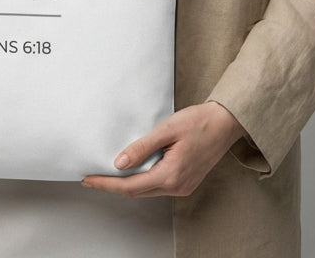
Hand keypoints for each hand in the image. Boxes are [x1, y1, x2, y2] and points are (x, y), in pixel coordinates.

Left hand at [81, 102, 244, 198]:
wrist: (226, 123)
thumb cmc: (199, 121)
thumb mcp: (167, 129)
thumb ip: (142, 147)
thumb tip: (119, 163)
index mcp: (171, 175)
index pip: (130, 186)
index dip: (107, 184)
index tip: (88, 179)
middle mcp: (176, 186)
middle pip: (137, 192)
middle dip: (112, 186)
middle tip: (91, 178)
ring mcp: (183, 186)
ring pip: (147, 190)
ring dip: (127, 184)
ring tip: (107, 174)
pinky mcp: (186, 181)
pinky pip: (158, 185)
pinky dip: (142, 180)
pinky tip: (132, 171)